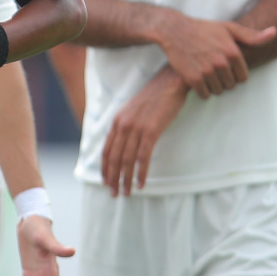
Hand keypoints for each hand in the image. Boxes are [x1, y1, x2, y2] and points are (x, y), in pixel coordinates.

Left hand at [102, 67, 188, 195]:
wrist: (171, 81)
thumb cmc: (156, 97)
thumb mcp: (134, 111)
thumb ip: (127, 126)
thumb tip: (125, 144)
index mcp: (117, 121)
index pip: (106, 150)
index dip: (105, 168)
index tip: (106, 182)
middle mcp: (122, 125)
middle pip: (113, 158)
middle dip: (112, 178)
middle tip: (114, 194)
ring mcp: (136, 128)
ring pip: (127, 160)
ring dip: (126, 179)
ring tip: (126, 193)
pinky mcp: (151, 131)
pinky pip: (143, 157)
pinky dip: (141, 172)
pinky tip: (141, 183)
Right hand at [153, 13, 275, 97]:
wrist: (174, 30)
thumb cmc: (203, 29)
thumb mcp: (229, 28)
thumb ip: (252, 35)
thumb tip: (275, 32)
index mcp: (233, 52)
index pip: (243, 77)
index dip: (234, 74)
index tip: (225, 66)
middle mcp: (221, 62)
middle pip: (231, 86)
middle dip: (224, 80)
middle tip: (213, 69)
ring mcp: (207, 71)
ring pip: (218, 91)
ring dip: (213, 86)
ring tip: (205, 73)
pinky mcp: (193, 78)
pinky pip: (204, 94)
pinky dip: (202, 90)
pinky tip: (197, 79)